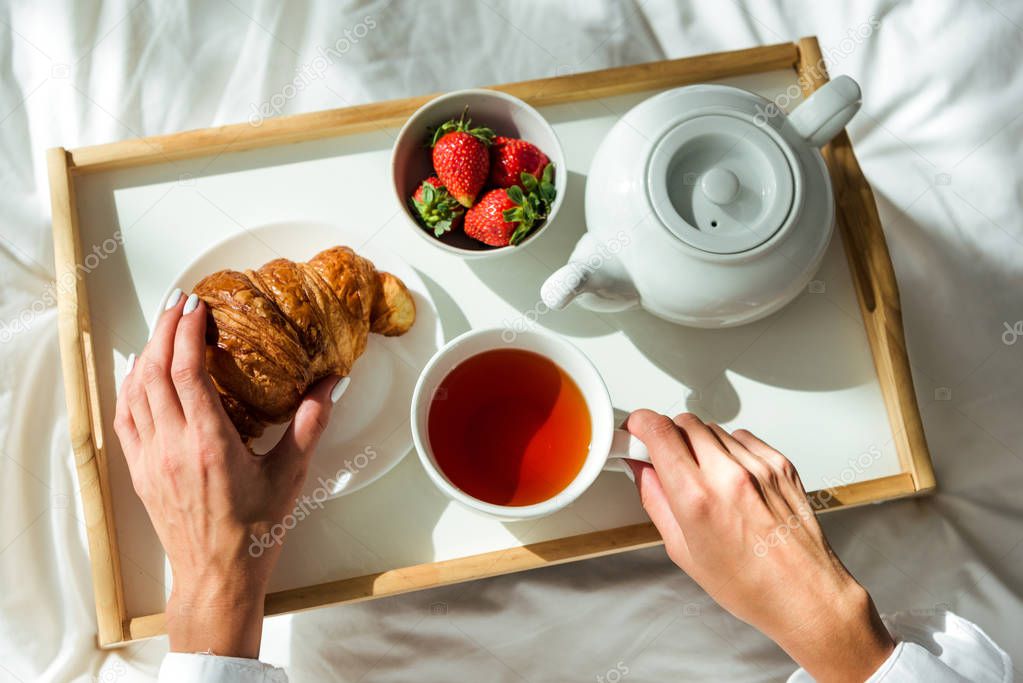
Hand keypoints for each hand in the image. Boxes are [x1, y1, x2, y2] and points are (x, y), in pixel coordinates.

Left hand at [114, 290, 338, 657]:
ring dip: (147, 354)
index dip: (188, 333)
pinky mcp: (140, 471)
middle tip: (180, 302)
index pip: (187, 372)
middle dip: (165, 330)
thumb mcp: (290, 476)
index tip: (196, 306)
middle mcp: (173, 447)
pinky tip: (143, 373)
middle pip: (155, 372)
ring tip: (164, 329)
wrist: (217, 575)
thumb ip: (308, 426)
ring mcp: (150, 459)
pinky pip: (125, 417)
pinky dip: (131, 386)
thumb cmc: (254, 531)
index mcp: (210, 445)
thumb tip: (328, 386)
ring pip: (134, 391)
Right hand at [626, 411, 893, 682]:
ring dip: (700, 443)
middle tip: (667, 459)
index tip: (637, 431)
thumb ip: (656, 501)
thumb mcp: (683, 550)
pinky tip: (731, 478)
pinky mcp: (780, 463)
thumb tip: (642, 470)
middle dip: (668, 436)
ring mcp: (758, 466)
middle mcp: (729, 475)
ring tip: (705, 477)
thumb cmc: (750, 584)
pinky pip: (742, 437)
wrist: (804, 594)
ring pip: (713, 428)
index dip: (641, 425)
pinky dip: (730, 449)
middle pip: (684, 423)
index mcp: (697, 499)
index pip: (659, 432)